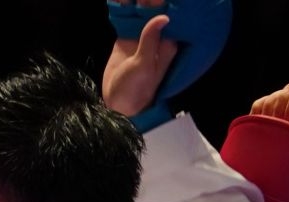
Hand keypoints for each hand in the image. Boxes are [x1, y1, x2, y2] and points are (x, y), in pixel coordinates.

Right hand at [102, 1, 177, 117]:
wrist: (115, 105)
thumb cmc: (134, 90)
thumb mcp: (143, 66)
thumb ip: (150, 41)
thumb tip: (164, 17)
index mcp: (167, 45)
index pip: (172, 17)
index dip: (167, 4)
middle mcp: (158, 40)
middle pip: (157, 12)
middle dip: (152, 1)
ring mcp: (143, 38)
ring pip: (142, 13)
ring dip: (138, 2)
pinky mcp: (128, 38)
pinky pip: (128, 19)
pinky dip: (125, 8)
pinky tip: (121, 0)